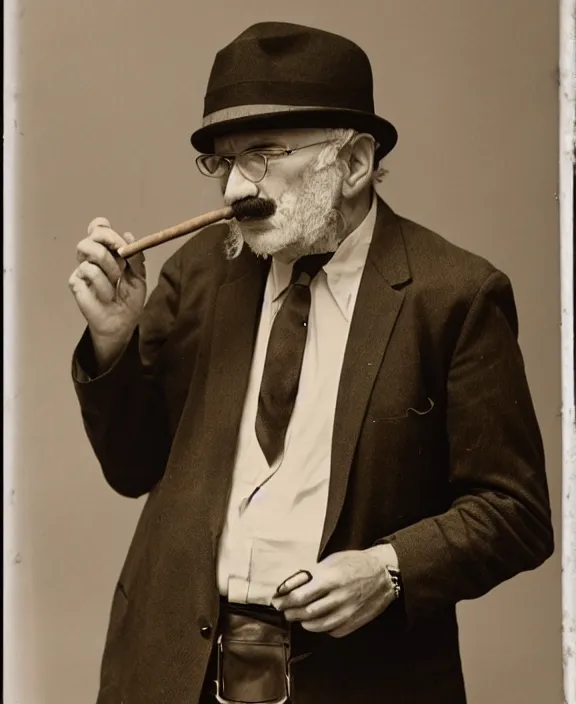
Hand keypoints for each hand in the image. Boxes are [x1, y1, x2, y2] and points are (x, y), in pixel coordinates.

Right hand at [69, 217, 145, 369]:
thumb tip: (129, 235)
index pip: (98, 228)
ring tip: (116, 279)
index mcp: (109, 251)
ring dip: (108, 263)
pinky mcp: (76, 281)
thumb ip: (135, 256)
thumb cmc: (130, 299)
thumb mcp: (139, 276)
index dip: (105, 228)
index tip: (120, 242)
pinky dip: (103, 283)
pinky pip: (88, 270)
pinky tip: (108, 295)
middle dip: (110, 240)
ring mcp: (83, 267)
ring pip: (88, 248)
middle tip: (123, 256)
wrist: (122, 322)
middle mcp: (93, 256)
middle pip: (93, 233)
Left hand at [271, 546, 396, 638]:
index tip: (277, 599)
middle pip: (305, 612)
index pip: (299, 596)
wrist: (384, 573)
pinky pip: (331, 631)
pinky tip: (317, 621)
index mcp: (329, 579)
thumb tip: (290, 585)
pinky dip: (321, 628)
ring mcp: (346, 612)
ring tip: (297, 617)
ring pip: (316, 625)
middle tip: (284, 609)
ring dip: (302, 622)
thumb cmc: (355, 563)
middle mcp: (337, 598)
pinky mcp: (354, 623)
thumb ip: (311, 574)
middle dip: (290, 612)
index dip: (284, 600)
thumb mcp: (331, 561)